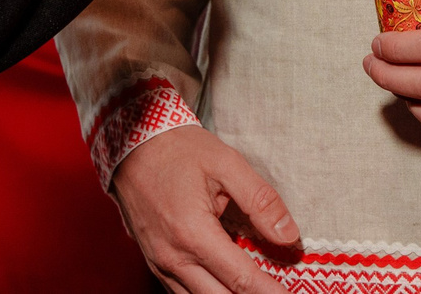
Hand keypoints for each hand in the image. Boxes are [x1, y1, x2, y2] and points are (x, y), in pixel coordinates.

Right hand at [110, 125, 298, 293]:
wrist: (131, 142)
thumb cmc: (179, 150)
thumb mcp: (226, 163)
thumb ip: (260, 201)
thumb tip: (288, 234)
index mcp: (193, 234)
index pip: (240, 279)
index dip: (269, 292)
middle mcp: (173, 257)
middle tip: (278, 293)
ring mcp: (159, 263)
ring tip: (256, 291)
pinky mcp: (154, 261)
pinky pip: (181, 292)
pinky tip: (225, 286)